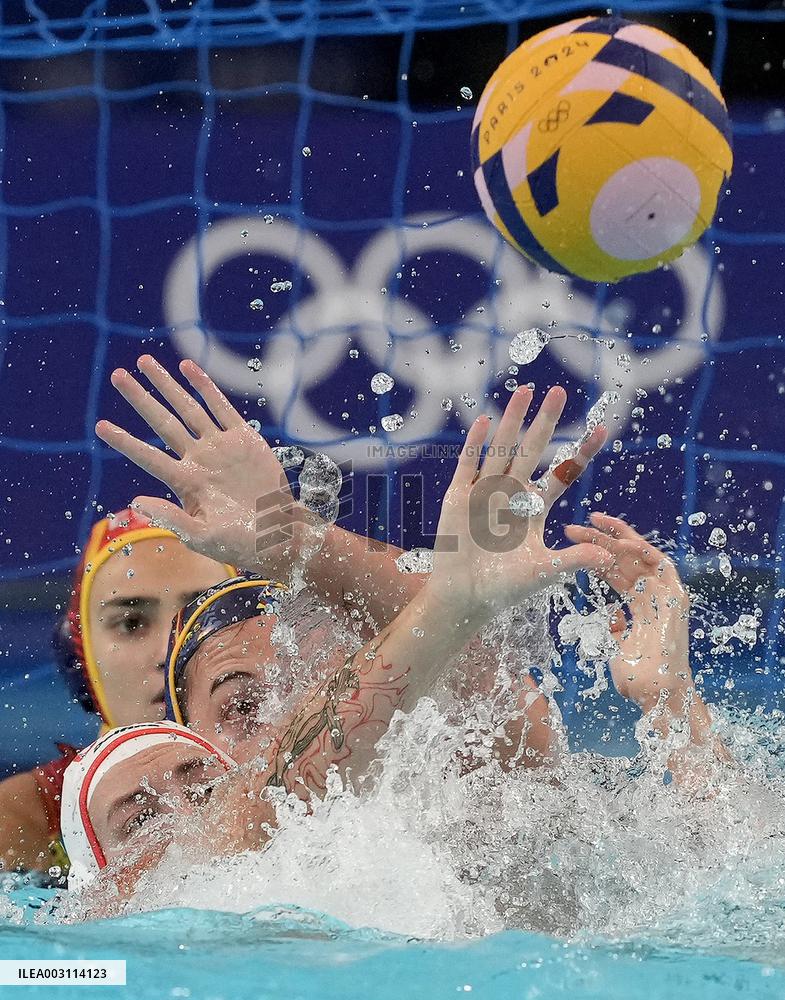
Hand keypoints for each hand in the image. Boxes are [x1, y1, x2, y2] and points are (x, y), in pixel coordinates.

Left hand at [96, 355, 308, 570]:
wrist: (278, 534)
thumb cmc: (239, 543)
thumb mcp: (203, 537)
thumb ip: (172, 518)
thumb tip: (136, 501)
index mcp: (186, 483)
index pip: (148, 456)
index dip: (125, 441)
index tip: (100, 426)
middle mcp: (198, 459)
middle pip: (162, 422)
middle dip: (140, 398)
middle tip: (117, 376)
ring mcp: (220, 447)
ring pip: (187, 408)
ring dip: (166, 385)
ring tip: (144, 362)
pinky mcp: (244, 439)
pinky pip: (220, 407)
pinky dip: (204, 386)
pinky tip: (188, 368)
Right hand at [429, 386, 611, 619]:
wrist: (463, 598)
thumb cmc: (503, 589)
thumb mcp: (543, 572)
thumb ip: (573, 560)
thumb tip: (608, 555)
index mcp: (535, 509)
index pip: (562, 474)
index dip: (580, 453)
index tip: (601, 430)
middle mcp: (512, 494)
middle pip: (532, 450)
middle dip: (545, 422)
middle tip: (559, 392)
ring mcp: (485, 492)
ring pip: (502, 449)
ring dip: (512, 420)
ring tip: (525, 392)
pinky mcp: (460, 497)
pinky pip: (469, 464)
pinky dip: (477, 443)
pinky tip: (485, 420)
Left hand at [564, 513, 690, 708]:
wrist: (657, 695)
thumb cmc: (637, 678)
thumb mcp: (614, 645)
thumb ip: (611, 629)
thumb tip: (608, 619)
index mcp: (639, 603)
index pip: (614, 570)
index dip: (594, 553)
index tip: (572, 539)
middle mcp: (653, 595)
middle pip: (623, 558)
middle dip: (599, 540)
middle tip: (572, 527)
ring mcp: (666, 595)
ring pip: (641, 555)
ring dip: (619, 537)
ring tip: (595, 521)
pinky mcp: (677, 599)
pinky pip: (663, 566)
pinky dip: (645, 551)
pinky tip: (624, 542)